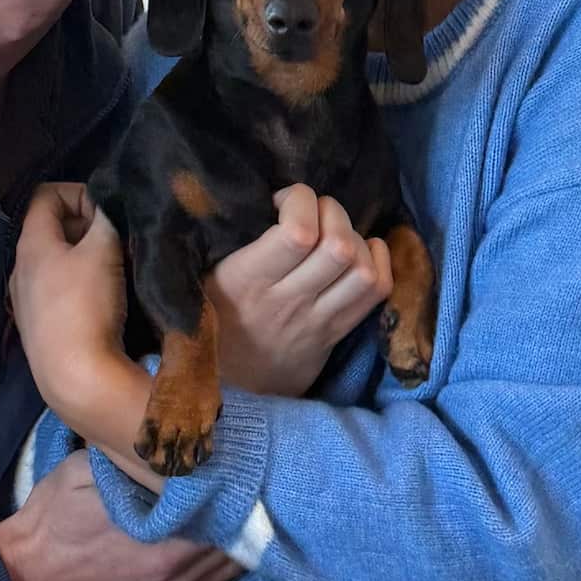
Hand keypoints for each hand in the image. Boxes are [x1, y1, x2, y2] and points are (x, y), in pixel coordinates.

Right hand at [0, 452, 239, 580]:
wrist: (25, 576)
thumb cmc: (53, 518)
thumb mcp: (87, 472)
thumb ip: (135, 462)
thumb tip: (175, 443)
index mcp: (161, 542)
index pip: (225, 514)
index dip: (237, 486)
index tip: (242, 460)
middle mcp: (175, 575)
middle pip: (235, 542)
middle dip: (242, 509)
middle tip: (248, 476)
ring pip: (228, 566)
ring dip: (235, 535)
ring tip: (240, 501)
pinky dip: (220, 557)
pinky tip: (219, 531)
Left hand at [10, 183, 128, 427]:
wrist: (76, 379)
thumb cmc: (86, 306)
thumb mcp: (103, 250)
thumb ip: (106, 218)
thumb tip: (109, 202)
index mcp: (30, 243)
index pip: (46, 195)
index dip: (80, 193)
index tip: (107, 212)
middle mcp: (20, 268)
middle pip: (52, 228)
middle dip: (87, 226)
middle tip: (118, 239)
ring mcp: (25, 301)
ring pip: (57, 262)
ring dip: (86, 258)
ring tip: (116, 270)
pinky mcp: (38, 329)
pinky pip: (59, 291)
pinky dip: (80, 285)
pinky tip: (103, 301)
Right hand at [207, 185, 392, 397]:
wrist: (228, 388)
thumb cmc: (211, 317)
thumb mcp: (201, 277)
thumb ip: (224, 240)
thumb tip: (252, 192)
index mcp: (246, 280)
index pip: (296, 232)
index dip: (300, 200)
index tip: (283, 199)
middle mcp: (287, 301)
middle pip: (338, 247)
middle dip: (331, 212)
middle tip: (314, 210)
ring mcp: (317, 321)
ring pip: (362, 270)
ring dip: (356, 238)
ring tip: (335, 231)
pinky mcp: (337, 334)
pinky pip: (376, 293)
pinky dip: (379, 261)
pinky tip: (361, 250)